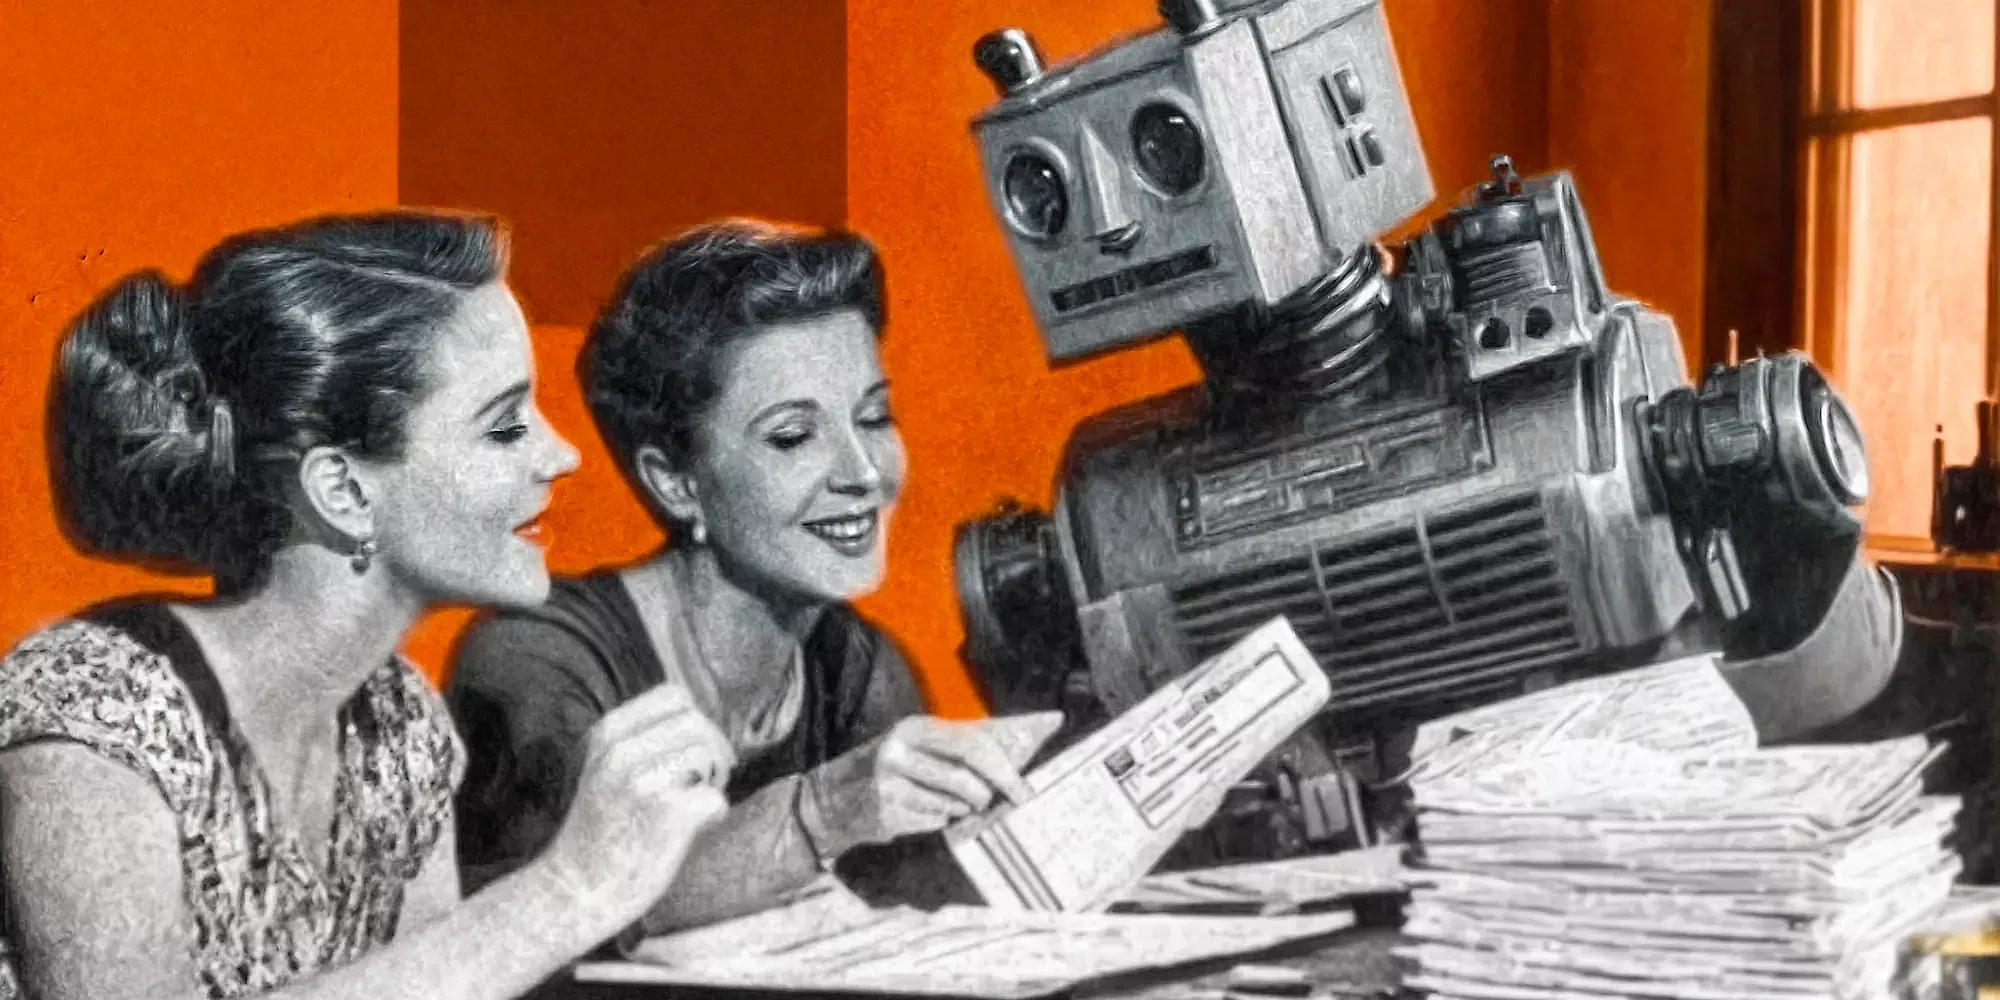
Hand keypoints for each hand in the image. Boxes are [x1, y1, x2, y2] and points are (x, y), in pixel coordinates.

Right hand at [542, 684, 735, 920]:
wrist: (574, 890)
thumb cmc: (600, 833)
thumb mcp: (604, 770)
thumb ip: (641, 743)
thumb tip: (705, 725)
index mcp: (606, 735)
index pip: (673, 695)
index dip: (695, 719)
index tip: (694, 748)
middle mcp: (621, 752)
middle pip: (697, 721)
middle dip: (713, 747)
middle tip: (707, 778)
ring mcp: (643, 782)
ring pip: (708, 752)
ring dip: (715, 777)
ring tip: (698, 801)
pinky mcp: (666, 815)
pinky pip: (715, 797)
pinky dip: (715, 812)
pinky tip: (697, 827)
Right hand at [805, 716, 1037, 854]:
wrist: (831, 800)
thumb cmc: (894, 766)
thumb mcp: (921, 742)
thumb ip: (968, 738)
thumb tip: (1037, 727)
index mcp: (913, 727)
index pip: (970, 744)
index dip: (1003, 767)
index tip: (1023, 787)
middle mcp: (897, 752)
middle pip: (964, 777)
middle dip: (992, 793)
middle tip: (1006, 802)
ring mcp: (888, 786)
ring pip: (952, 804)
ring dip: (965, 808)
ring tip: (958, 803)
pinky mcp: (885, 815)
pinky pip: (935, 822)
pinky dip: (941, 819)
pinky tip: (926, 812)